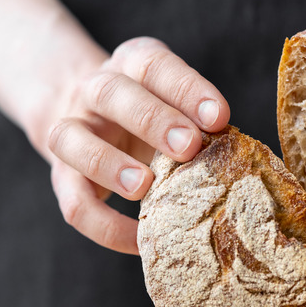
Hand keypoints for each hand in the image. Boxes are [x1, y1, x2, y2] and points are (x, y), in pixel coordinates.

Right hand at [41, 37, 229, 253]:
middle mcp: (94, 90)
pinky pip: (73, 201)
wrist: (90, 117)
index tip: (220, 118)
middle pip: (111, 93)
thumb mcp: (175, 104)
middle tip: (189, 147)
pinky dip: (105, 226)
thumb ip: (199, 123)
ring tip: (145, 187)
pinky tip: (140, 241)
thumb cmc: (153, 115)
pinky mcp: (61, 176)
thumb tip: (244, 163)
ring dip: (109, 164)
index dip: (187, 89)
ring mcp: (71, 130)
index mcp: (132, 65)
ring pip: (70, 139)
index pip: (155, 65)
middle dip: (152, 120)